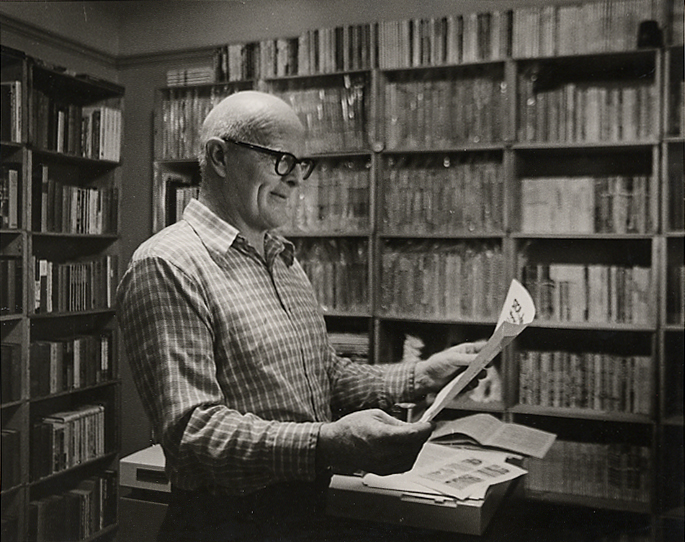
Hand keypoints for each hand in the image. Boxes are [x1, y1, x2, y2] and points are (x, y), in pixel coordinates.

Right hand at [317, 409, 431, 474]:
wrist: (336, 444)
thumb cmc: (352, 427)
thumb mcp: (376, 415)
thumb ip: (397, 422)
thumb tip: (413, 426)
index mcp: (382, 436)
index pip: (413, 434)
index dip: (426, 428)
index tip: (430, 424)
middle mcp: (384, 453)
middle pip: (415, 446)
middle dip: (422, 436)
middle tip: (421, 427)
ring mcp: (383, 464)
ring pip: (412, 457)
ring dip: (416, 447)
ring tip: (412, 437)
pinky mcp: (383, 471)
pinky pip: (404, 466)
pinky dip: (409, 456)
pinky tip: (406, 448)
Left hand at [414, 340, 487, 395]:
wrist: (427, 378)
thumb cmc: (437, 364)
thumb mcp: (452, 359)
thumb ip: (467, 359)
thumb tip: (482, 359)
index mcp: (466, 350)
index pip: (482, 348)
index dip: (491, 349)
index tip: (497, 350)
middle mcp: (469, 360)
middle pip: (485, 362)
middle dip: (485, 365)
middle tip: (485, 367)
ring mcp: (467, 372)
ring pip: (481, 374)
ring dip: (479, 376)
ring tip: (475, 377)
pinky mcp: (464, 382)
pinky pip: (474, 384)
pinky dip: (472, 384)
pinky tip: (467, 384)